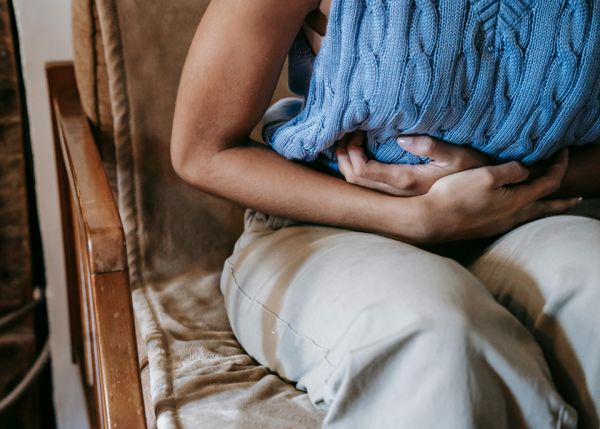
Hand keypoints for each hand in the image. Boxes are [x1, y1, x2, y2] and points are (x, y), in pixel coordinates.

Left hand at [335, 132, 488, 195]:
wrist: (482, 197)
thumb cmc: (474, 172)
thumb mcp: (459, 155)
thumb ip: (431, 147)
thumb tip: (401, 139)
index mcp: (406, 181)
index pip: (363, 171)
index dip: (351, 152)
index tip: (357, 130)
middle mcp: (396, 193)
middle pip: (353, 179)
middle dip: (343, 155)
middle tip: (347, 131)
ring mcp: (396, 196)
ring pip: (357, 184)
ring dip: (347, 162)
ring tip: (350, 140)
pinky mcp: (398, 194)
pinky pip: (367, 184)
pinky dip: (356, 167)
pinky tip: (360, 152)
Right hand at [418, 149, 581, 242]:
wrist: (431, 220)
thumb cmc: (456, 195)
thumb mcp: (486, 174)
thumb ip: (511, 170)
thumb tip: (525, 170)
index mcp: (516, 201)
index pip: (548, 183)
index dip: (559, 166)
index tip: (563, 152)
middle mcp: (512, 216)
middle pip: (546, 208)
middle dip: (563, 201)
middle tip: (578, 198)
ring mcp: (498, 225)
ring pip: (530, 215)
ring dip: (544, 208)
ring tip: (550, 205)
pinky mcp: (485, 228)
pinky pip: (514, 219)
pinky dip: (525, 212)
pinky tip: (516, 211)